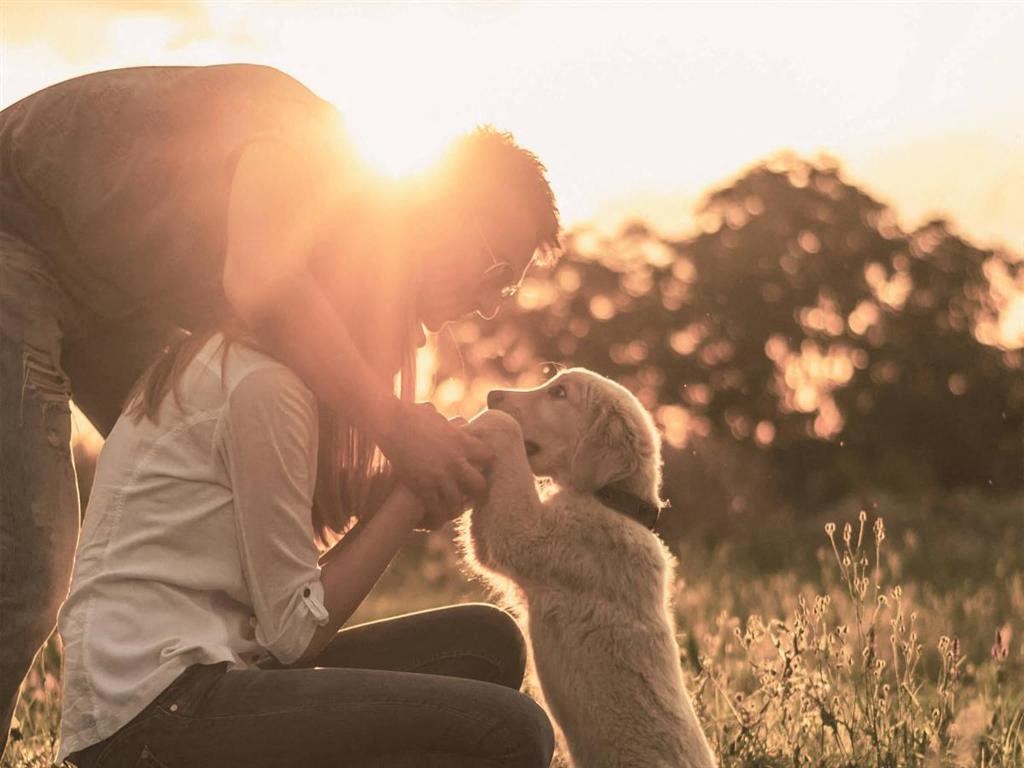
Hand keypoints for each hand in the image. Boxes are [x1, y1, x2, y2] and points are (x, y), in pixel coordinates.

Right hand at [377, 402, 493, 525]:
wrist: (389, 422)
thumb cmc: (409, 414)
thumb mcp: (437, 416)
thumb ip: (449, 424)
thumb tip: (454, 422)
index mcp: (461, 442)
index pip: (488, 457)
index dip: (484, 463)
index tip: (477, 467)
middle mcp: (455, 462)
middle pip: (479, 486)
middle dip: (475, 492)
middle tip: (469, 495)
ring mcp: (439, 477)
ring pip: (457, 504)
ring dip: (454, 509)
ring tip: (449, 511)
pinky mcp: (422, 488)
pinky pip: (436, 511)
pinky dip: (436, 519)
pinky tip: (434, 521)